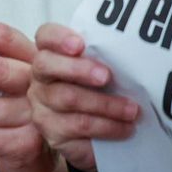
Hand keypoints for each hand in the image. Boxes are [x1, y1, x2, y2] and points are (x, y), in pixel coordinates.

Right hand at [28, 23, 139, 171]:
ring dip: (105, 105)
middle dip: (79, 70)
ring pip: (69, 100)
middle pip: (48, 67)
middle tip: (107, 77)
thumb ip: (102, 59)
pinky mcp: (53, 135)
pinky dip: (106, 129)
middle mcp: (40, 80)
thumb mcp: (98, 71)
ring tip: (131, 110)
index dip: (59, 38)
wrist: (86, 130)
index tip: (80, 45)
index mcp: (50, 55)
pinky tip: (124, 128)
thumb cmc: (95, 92)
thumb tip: (128, 55)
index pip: (46, 37)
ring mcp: (42, 108)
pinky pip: (79, 131)